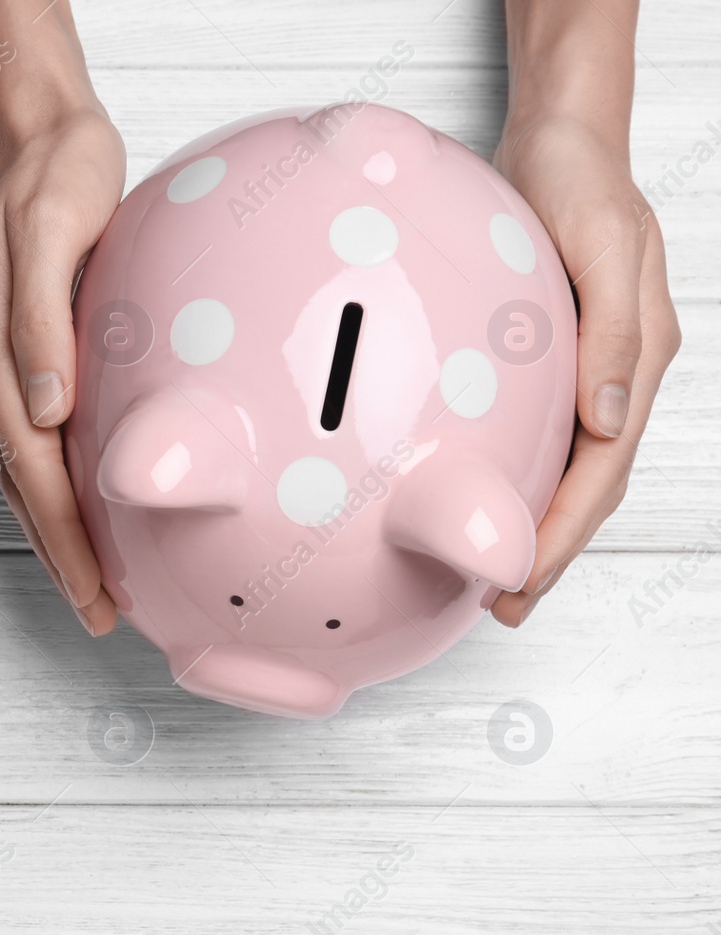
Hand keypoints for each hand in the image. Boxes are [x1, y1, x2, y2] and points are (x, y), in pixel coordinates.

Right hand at [0, 104, 123, 635]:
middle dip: (58, 555)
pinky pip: (29, 437)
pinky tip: (78, 504)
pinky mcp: (17, 351)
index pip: (32, 466)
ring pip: (20, 469)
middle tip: (97, 613)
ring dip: (52, 531)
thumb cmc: (56, 174)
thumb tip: (46, 411)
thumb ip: (41, 322)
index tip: (93, 592)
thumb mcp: (52, 231)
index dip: (62, 537)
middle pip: (21, 484)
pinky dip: (51, 484)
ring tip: (87, 582)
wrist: (38, 130)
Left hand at [490, 115, 681, 625]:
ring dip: (535, 523)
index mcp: (639, 360)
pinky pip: (539, 431)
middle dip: (551, 551)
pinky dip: (517, 473)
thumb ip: (616, 335)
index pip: (602, 470)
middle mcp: (617, 375)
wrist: (561, 141)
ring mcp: (587, 370)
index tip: (524, 581)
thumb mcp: (605, 247)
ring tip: (494, 575)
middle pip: (587, 484)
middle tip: (505, 606)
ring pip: (565, 466)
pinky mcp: (554, 358)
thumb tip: (609, 423)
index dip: (565, 534)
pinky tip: (482, 495)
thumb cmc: (582, 183)